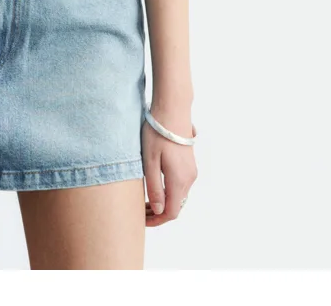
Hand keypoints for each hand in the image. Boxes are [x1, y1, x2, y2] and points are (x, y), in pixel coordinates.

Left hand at [142, 102, 197, 226]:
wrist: (173, 109)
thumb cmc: (157, 132)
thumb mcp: (149, 161)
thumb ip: (154, 187)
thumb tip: (158, 211)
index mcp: (179, 180)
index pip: (170, 213)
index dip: (156, 221)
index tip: (141, 220)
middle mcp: (189, 179)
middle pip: (175, 206)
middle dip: (158, 213)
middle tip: (139, 211)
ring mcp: (191, 171)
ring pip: (178, 196)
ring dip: (163, 202)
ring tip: (144, 200)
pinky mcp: (189, 164)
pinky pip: (180, 185)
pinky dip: (168, 192)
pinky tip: (155, 186)